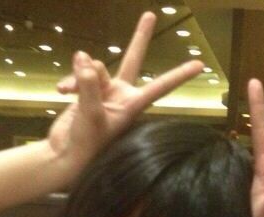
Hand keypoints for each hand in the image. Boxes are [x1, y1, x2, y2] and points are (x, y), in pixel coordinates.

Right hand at [48, 12, 202, 166]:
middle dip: (140, 37)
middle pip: (133, 59)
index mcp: (132, 105)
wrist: (65, 155)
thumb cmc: (86, 144)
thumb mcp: (91, 114)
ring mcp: (103, 91)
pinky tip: (62, 91)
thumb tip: (84, 57)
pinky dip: (70, 81)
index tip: (200, 65)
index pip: (160, 86)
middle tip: (151, 14)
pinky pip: (80, 73)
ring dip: (81, 75)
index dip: (179, 75)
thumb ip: (89, 84)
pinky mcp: (86, 91)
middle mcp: (121, 94)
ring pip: (95, 66)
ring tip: (70, 91)